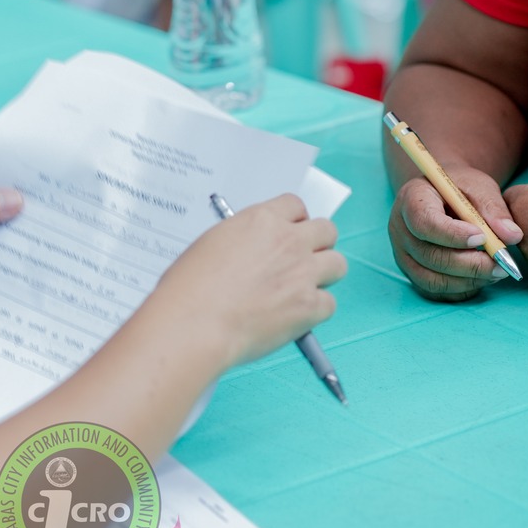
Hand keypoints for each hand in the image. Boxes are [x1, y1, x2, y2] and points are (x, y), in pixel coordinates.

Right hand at [149, 195, 344, 364]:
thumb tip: (254, 253)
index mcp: (261, 220)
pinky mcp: (310, 306)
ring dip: (324, 276)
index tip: (290, 234)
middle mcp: (288, 241)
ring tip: (302, 290)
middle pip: (327, 230)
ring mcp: (303, 272)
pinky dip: (316, 311)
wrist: (194, 321)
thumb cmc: (189, 288)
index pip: (296, 206)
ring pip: (338, 264)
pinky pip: (330, 303)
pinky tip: (296, 318)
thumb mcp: (212, 244)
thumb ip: (243, 241)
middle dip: (318, 244)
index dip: (295, 222)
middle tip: (302, 261)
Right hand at [388, 165, 524, 301]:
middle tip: (500, 264)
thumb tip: (512, 236)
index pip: (424, 222)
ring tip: (495, 272)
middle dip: (469, 265)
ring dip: (467, 281)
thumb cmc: (460, 189)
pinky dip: (461, 290)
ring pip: (431, 279)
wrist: (443, 196)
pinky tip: (480, 278)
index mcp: (411, 199)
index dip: (453, 235)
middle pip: (429, 256)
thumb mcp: (479, 187)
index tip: (482, 238)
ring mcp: (403, 254)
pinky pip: (434, 291)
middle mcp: (400, 229)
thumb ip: (495, 209)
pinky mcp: (412, 272)